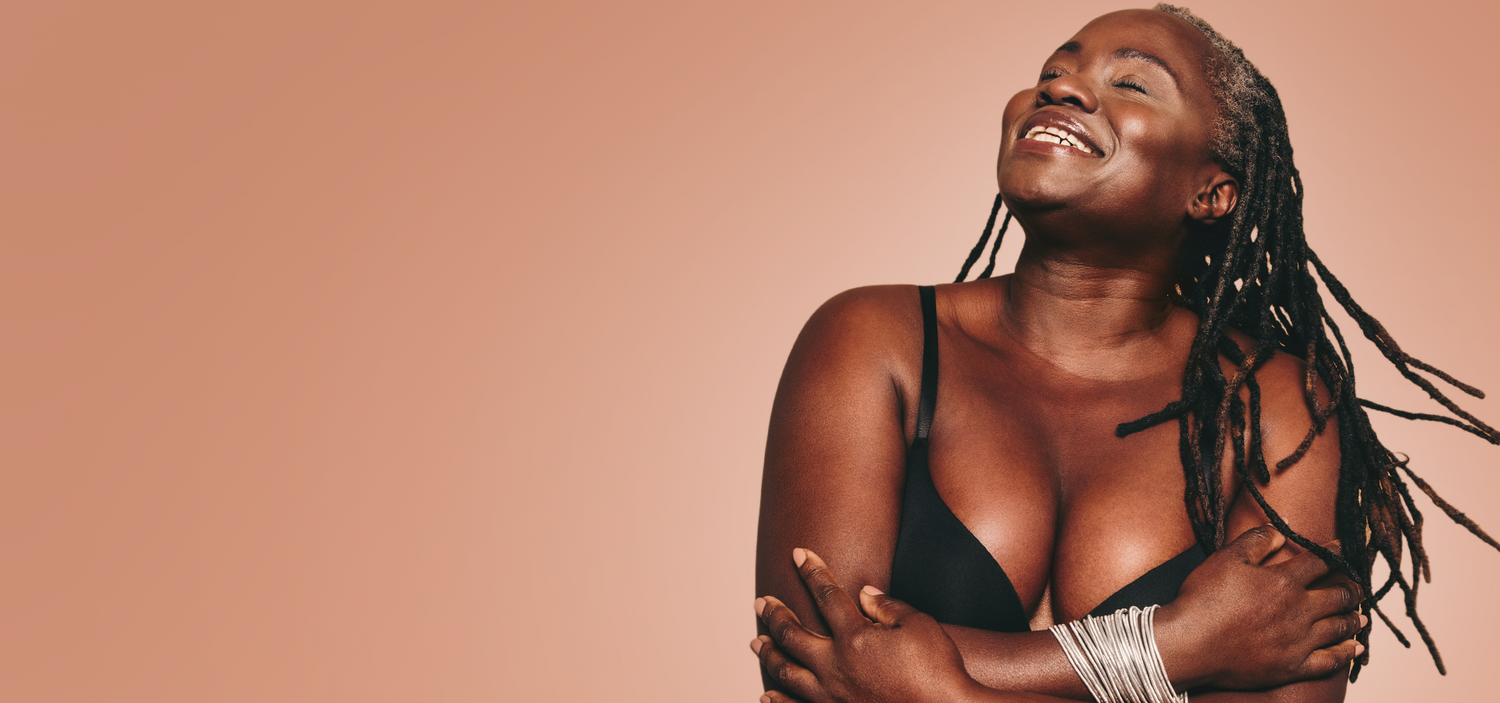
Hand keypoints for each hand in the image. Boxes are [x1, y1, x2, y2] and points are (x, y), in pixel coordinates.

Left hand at [752, 548, 979, 702]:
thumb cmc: (938, 670)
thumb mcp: (920, 626)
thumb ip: (888, 606)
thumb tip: (863, 593)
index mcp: (854, 637)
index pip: (826, 594)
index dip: (812, 571)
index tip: (799, 554)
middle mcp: (835, 666)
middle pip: (793, 634)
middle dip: (775, 614)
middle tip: (761, 602)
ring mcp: (832, 696)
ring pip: (787, 673)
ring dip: (768, 654)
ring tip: (756, 642)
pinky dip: (778, 702)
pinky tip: (767, 696)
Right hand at [1157, 524, 1365, 689]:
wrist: (1190, 644)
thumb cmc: (1203, 599)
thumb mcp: (1225, 559)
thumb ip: (1256, 541)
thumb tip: (1280, 531)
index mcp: (1283, 581)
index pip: (1319, 562)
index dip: (1333, 552)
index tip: (1341, 548)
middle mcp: (1298, 610)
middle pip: (1338, 596)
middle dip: (1352, 588)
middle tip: (1359, 586)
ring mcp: (1298, 641)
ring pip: (1339, 627)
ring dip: (1354, 618)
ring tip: (1361, 615)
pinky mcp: (1292, 666)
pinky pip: (1330, 661)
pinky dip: (1347, 653)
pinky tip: (1355, 648)